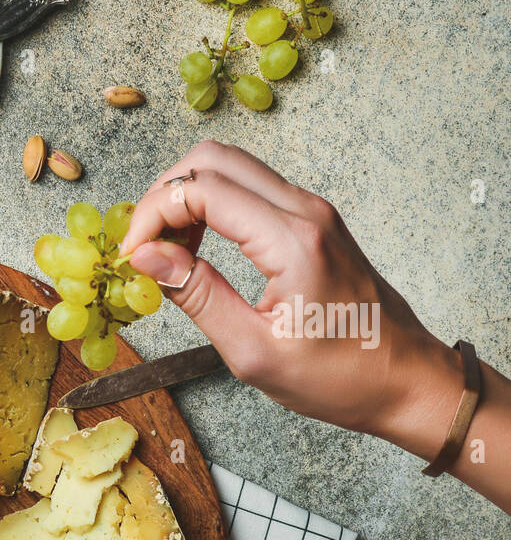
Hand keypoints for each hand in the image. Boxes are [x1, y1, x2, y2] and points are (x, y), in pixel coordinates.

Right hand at [119, 142, 510, 512]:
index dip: (152, 215)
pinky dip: (211, 207)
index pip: (202, 189)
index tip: (131, 257)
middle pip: (213, 158)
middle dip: (164, 195)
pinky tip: (197, 252)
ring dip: (186, 199)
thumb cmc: (340, 378)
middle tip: (142, 247)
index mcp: (292, 240)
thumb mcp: (253, 351)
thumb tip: (146, 257)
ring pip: (231, 168)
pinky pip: (251, 190)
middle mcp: (305, 211)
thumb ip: (197, 296)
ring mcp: (312, 212)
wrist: (408, 381)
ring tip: (167, 253)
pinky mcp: (313, 222)